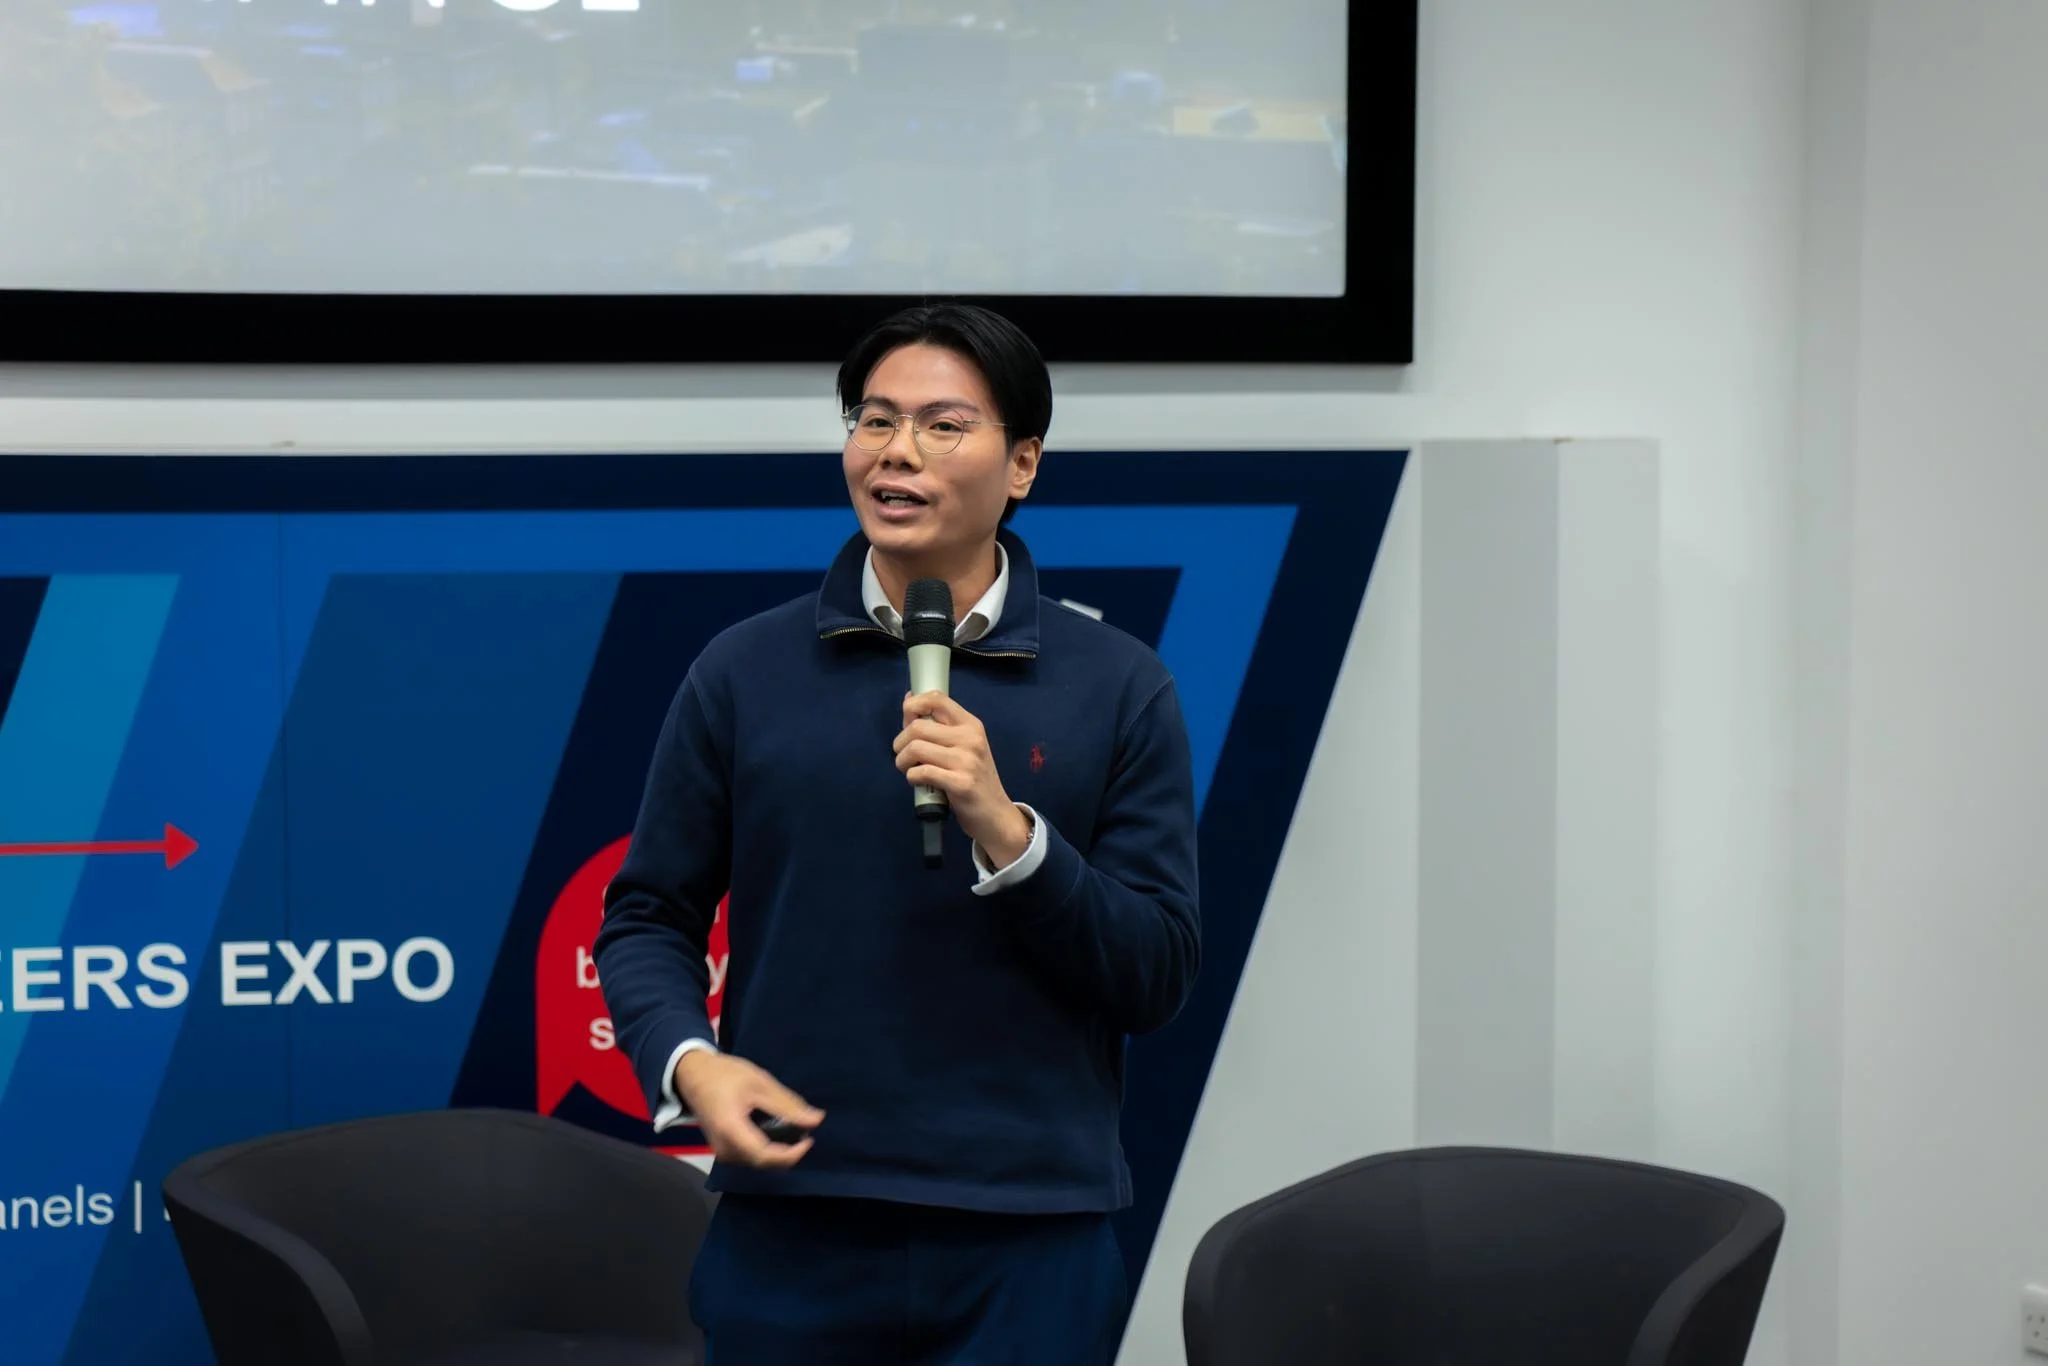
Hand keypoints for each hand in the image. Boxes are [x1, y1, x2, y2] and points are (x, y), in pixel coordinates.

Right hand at [673, 1049, 822, 1168]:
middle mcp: (724, 1148)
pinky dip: (767, 1149)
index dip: (791, 1154)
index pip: (764, 1156)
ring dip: (779, 1151)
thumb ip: (787, 1105)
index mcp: (731, 1130)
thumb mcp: (760, 1083)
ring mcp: (722, 1152)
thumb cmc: (724, 1075)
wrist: (693, 1075)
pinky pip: (750, 1157)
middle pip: (763, 1162)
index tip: (809, 1140)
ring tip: (793, 1129)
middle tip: (805, 1131)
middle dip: (788, 1152)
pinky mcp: (723, 1151)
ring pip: (758, 1162)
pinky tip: (777, 1131)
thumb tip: (816, 1120)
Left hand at [895, 692, 1032, 865]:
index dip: (913, 705)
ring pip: (915, 748)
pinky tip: (917, 782)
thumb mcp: (965, 747)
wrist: (996, 814)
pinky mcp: (960, 783)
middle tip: (903, 755)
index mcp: (971, 725)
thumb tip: (908, 701)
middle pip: (918, 726)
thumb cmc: (975, 779)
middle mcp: (970, 738)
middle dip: (900, 742)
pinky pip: (921, 772)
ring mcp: (967, 761)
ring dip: (902, 761)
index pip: (937, 698)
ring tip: (907, 769)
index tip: (907, 721)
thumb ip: (939, 727)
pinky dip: (911, 777)